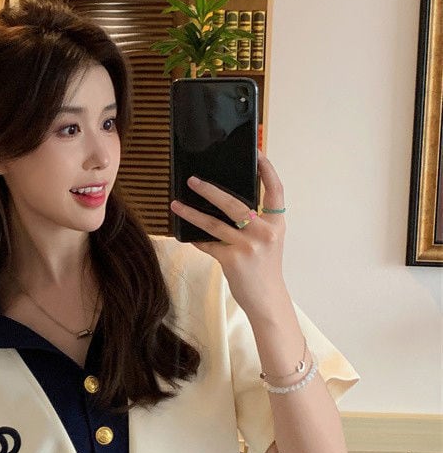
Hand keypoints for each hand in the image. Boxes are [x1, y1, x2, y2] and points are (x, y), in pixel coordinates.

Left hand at [170, 150, 288, 316]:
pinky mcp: (232, 259)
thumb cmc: (265, 268)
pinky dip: (195, 238)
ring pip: (213, 222)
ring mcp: (248, 246)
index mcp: (277, 224)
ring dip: (191, 213)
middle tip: (193, 180)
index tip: (256, 153)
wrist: (267, 300)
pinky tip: (184, 233)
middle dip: (210, 190)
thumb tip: (224, 202)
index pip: (276, 190)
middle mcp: (264, 232)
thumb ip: (255, 222)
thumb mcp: (268, 241)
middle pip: (234, 203)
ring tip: (176, 204)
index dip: (267, 170)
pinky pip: (207, 244)